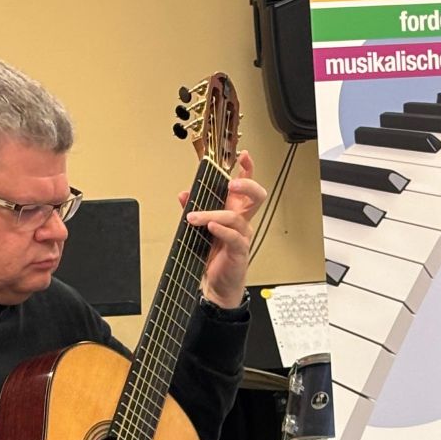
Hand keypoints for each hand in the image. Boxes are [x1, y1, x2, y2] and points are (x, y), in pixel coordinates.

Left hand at [180, 149, 266, 307]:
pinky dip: (221, 230)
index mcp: (234, 211)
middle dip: (247, 185)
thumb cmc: (213, 256)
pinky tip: (210, 227)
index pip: (245, 186)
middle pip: (256, 196)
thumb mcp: (199, 228)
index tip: (244, 156)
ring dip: (212, 214)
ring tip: (194, 217)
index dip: (247, 169)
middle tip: (232, 183)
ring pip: (234, 217)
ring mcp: (242, 235)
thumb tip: (184, 194)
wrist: (217, 284)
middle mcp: (241, 221)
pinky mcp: (239, 250)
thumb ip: (193, 209)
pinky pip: (234, 237)